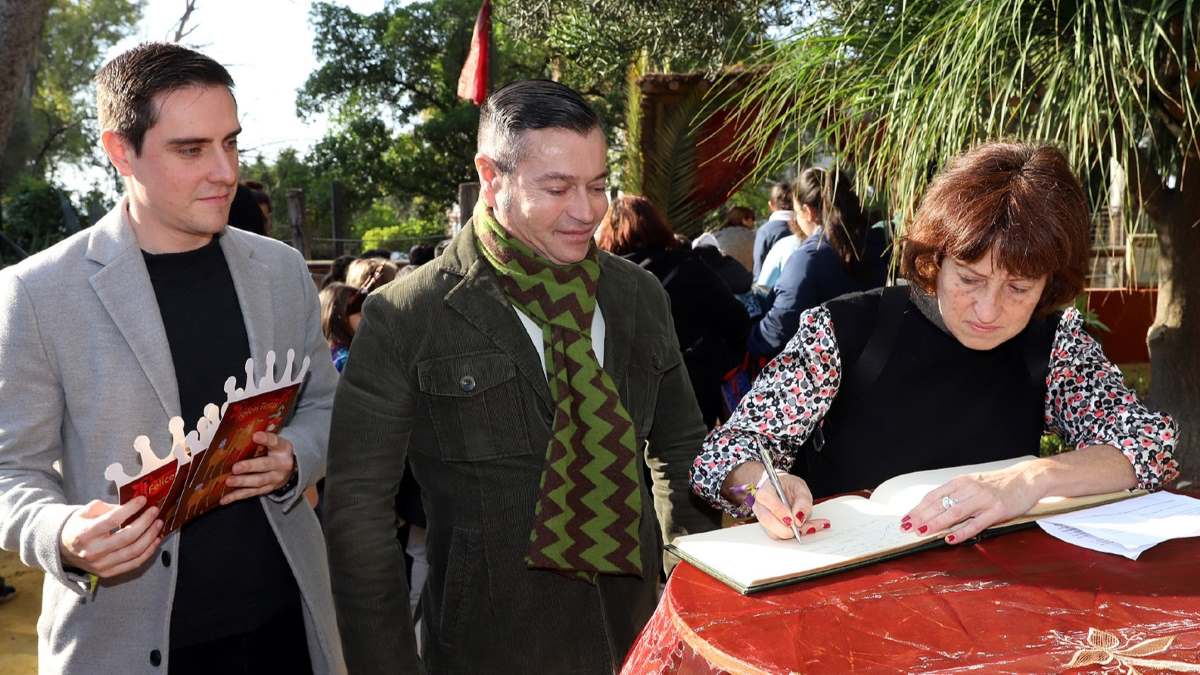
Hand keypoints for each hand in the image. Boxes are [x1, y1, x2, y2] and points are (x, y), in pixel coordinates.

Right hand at [60, 497, 163, 577]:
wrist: (63, 550)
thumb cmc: (78, 526)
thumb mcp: (85, 512)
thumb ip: (106, 508)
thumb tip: (130, 506)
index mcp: (84, 534)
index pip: (112, 521)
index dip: (130, 509)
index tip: (143, 500)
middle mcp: (93, 551)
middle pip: (127, 537)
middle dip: (145, 522)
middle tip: (155, 510)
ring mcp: (101, 565)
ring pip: (134, 551)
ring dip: (151, 536)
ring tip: (159, 523)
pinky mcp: (108, 573)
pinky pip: (134, 564)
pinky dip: (148, 551)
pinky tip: (156, 540)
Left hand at [221, 431, 295, 504]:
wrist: (292, 469)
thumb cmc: (277, 452)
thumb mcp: (275, 442)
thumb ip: (262, 438)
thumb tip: (241, 432)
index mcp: (282, 448)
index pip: (275, 442)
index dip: (266, 439)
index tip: (255, 436)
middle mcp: (280, 465)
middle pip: (265, 465)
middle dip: (249, 467)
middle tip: (236, 468)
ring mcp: (274, 479)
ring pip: (258, 482)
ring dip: (242, 482)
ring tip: (229, 481)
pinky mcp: (267, 489)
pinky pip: (251, 493)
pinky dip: (237, 497)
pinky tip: (224, 499)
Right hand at [749, 473, 829, 539]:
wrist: (783, 491)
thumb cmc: (789, 487)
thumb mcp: (800, 488)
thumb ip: (802, 502)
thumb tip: (799, 518)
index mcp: (765, 489)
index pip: (766, 499)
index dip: (779, 511)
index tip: (792, 519)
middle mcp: (760, 505)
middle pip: (766, 520)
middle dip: (784, 528)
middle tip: (798, 528)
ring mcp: (763, 518)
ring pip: (772, 532)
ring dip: (792, 533)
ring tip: (809, 526)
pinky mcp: (769, 529)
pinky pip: (780, 536)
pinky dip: (795, 536)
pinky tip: (806, 528)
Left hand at [902, 464, 1042, 543]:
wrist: (1027, 478)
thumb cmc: (997, 484)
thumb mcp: (973, 484)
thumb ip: (956, 496)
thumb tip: (934, 511)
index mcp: (961, 482)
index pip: (933, 496)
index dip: (917, 508)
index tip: (905, 519)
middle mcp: (969, 488)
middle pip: (940, 504)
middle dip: (920, 517)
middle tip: (906, 528)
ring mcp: (983, 499)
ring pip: (954, 513)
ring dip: (935, 523)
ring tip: (922, 532)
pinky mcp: (997, 510)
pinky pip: (975, 524)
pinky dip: (960, 532)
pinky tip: (949, 539)